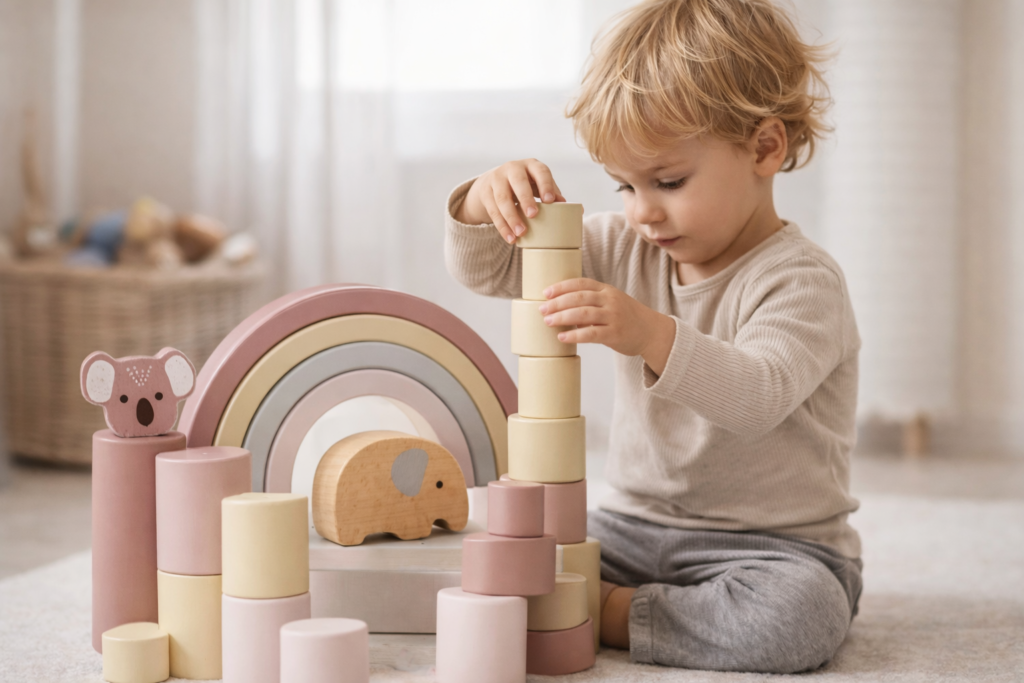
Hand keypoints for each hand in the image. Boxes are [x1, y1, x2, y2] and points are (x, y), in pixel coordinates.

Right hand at [454, 159, 565, 243]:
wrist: (494, 181)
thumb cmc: (526, 184)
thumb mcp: (538, 184)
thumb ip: (553, 195)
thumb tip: (577, 211)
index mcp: (531, 166)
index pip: (540, 171)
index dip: (545, 185)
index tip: (550, 201)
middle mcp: (512, 169)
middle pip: (518, 182)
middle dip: (526, 198)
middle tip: (533, 215)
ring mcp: (496, 180)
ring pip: (502, 199)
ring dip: (512, 217)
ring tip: (521, 233)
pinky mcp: (486, 193)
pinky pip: (493, 211)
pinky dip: (502, 226)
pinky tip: (510, 238)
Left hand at [539, 278, 675, 375]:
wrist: (651, 332)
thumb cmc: (626, 317)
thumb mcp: (611, 302)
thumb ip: (590, 302)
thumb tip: (560, 308)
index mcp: (607, 290)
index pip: (581, 283)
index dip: (562, 287)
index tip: (545, 293)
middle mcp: (610, 300)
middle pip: (579, 297)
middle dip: (558, 303)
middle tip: (542, 309)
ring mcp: (613, 317)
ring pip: (583, 314)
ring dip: (562, 317)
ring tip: (548, 322)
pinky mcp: (615, 334)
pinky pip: (591, 333)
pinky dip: (574, 335)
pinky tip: (562, 338)